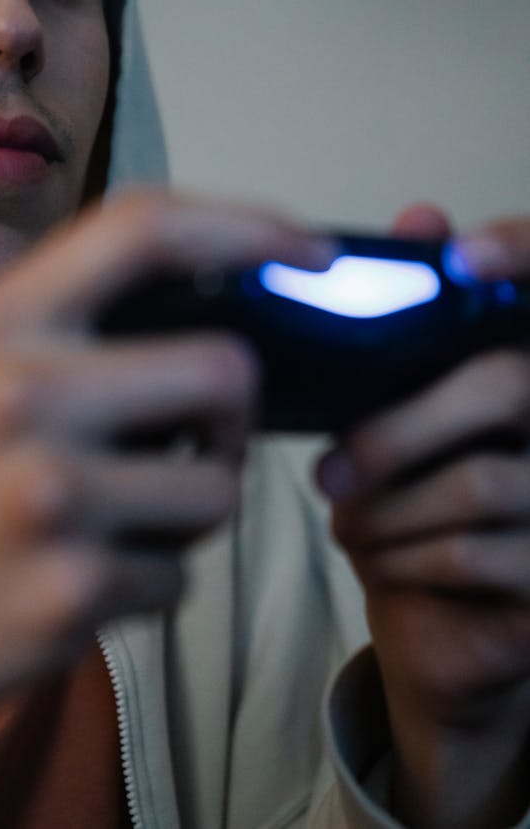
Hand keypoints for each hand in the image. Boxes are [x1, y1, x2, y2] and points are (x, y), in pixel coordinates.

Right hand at [0, 190, 331, 755]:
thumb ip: (67, 322)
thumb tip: (213, 301)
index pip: (147, 228)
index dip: (247, 224)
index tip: (309, 251)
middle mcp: (22, 393)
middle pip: (225, 371)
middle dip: (233, 417)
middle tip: (204, 439)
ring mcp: (49, 495)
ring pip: (220, 489)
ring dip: (190, 510)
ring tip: (121, 520)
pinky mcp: (73, 590)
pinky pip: (181, 577)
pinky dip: (152, 580)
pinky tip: (84, 579)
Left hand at [318, 205, 529, 827]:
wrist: (452, 619)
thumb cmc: (429, 489)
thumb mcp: (414, 404)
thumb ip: (418, 318)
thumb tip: (420, 219)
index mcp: (527, 358)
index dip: (519, 252)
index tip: (463, 259)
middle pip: (502, 386)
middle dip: (397, 429)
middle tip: (327, 471)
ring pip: (477, 483)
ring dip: (386, 508)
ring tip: (346, 520)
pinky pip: (472, 553)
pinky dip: (402, 558)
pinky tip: (375, 558)